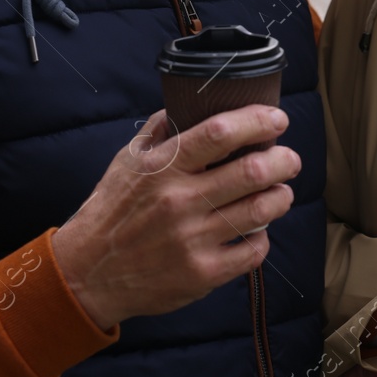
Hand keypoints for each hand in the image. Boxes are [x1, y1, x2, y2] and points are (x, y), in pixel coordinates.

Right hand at [51, 104, 300, 329]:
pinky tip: (256, 230)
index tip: (276, 120)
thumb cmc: (111, 211)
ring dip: (281, 197)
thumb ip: (160, 130)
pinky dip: (263, 237)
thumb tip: (190, 103)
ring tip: (280, 192)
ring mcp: (193, 239)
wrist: (88, 273)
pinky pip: (253, 251)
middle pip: (253, 171)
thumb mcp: (127, 161)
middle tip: (289, 159)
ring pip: (262, 210)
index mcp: (163, 167)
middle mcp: (180, 201)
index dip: (257, 121)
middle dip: (283, 160)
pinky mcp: (202, 274)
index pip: (220, 133)